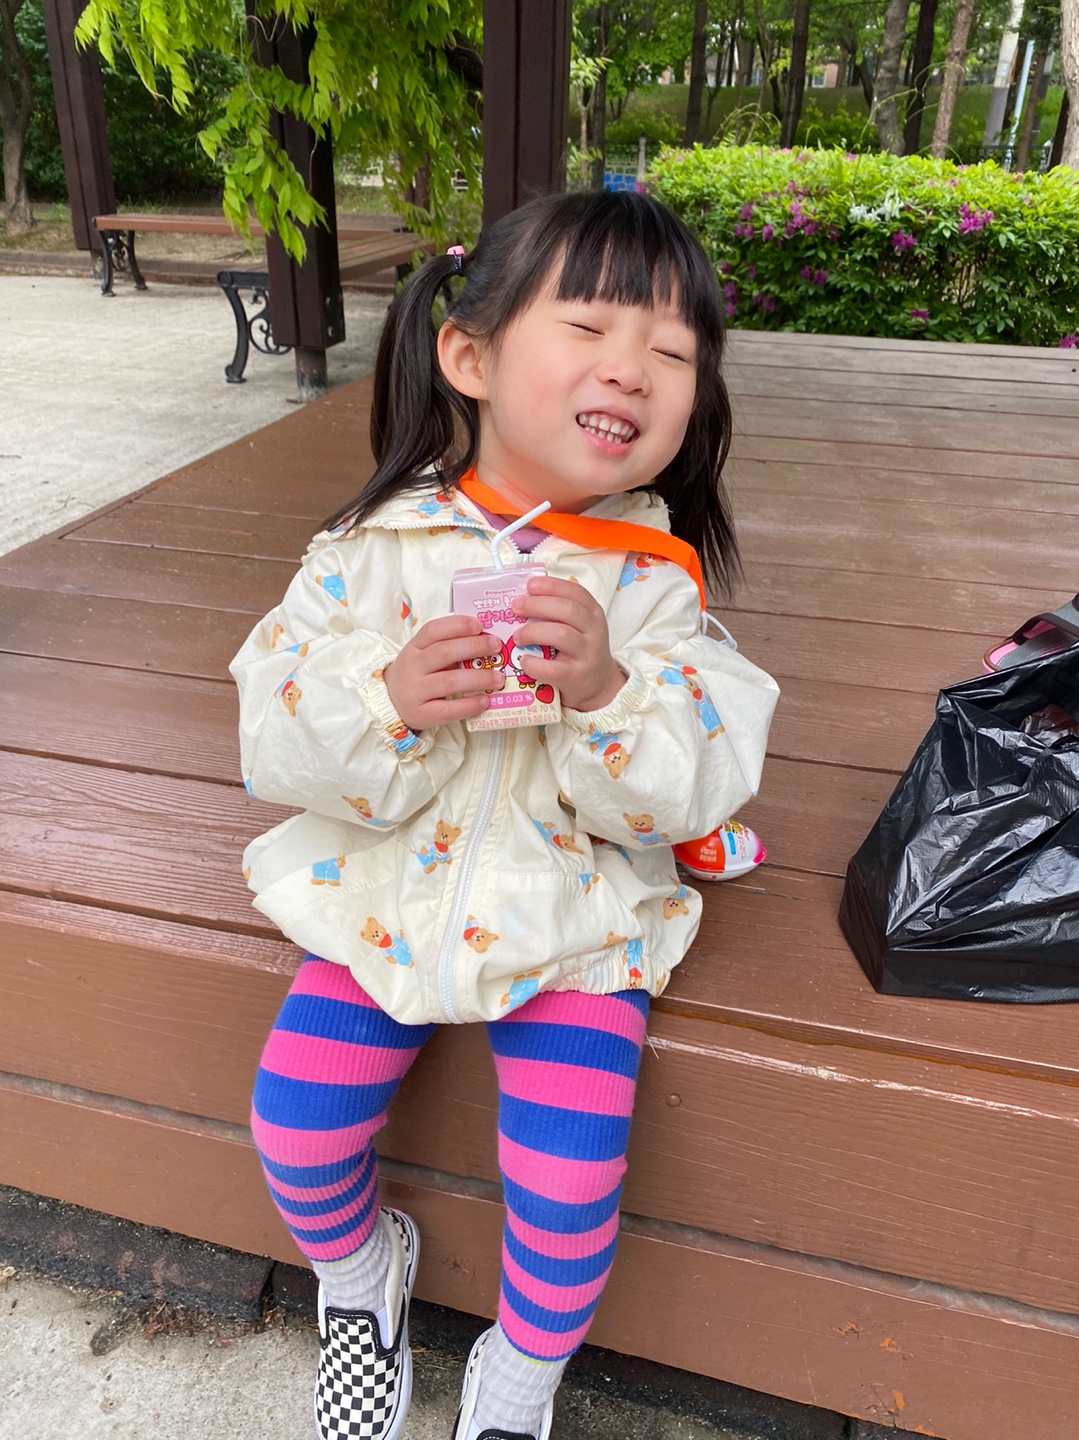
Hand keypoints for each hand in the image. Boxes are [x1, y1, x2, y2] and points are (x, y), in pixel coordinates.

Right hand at [383, 616, 502, 731]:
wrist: (391, 702)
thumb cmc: (417, 674)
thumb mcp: (423, 655)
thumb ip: (448, 646)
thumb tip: (485, 639)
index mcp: (414, 647)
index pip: (433, 630)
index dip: (457, 626)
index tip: (479, 625)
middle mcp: (412, 666)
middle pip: (443, 652)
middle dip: (473, 647)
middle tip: (496, 646)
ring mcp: (415, 691)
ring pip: (449, 681)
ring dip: (478, 678)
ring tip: (498, 678)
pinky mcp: (421, 714)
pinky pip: (448, 710)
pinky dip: (469, 705)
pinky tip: (485, 700)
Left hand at [512, 576, 624, 712]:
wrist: (598, 684)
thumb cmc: (579, 649)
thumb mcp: (578, 626)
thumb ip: (558, 611)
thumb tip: (523, 597)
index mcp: (593, 613)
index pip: (576, 592)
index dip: (552, 586)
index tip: (530, 585)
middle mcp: (594, 631)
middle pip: (568, 610)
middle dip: (538, 605)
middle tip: (516, 607)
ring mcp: (588, 654)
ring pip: (561, 635)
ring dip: (534, 632)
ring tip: (517, 636)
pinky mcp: (577, 677)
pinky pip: (554, 669)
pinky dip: (534, 664)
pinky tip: (524, 660)